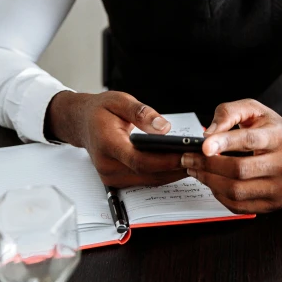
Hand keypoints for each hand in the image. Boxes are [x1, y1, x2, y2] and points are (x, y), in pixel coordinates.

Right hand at [45, 90, 186, 187]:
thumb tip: (164, 127)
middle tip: (200, 158)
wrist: (81, 123)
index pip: (139, 160)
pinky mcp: (116, 180)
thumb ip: (141, 113)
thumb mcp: (119, 100)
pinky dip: (162, 173)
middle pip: (147, 174)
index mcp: (106, 144)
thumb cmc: (100, 110)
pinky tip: (178, 164)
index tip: (186, 155)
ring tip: (194, 161)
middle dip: (175, 168)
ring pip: (147, 180)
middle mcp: (107, 165)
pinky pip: (143, 180)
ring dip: (171, 173)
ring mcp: (110, 176)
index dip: (164, 161)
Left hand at [180, 99, 281, 213]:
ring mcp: (280, 187)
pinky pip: (239, 206)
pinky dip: (219, 195)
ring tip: (196, 170)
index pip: (249, 140)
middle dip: (208, 165)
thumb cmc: (274, 129)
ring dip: (209, 181)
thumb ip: (229, 113)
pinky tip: (212, 182)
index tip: (203, 146)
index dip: (224, 143)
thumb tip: (208, 135)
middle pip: (239, 170)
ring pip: (237, 191)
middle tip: (188, 158)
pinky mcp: (275, 203)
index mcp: (279, 137)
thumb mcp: (254, 110)